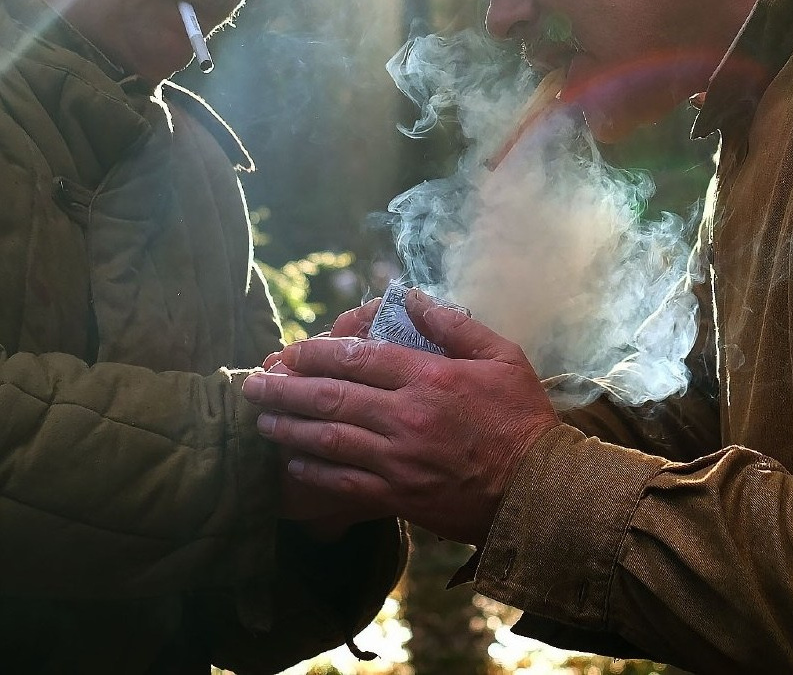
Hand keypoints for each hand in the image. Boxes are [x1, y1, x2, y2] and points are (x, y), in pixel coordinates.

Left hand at [241, 290, 559, 546]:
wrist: (539, 492)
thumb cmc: (522, 418)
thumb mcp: (500, 355)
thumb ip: (452, 323)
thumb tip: (410, 295)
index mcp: (429, 377)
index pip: (359, 356)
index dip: (316, 351)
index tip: (291, 349)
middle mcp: (406, 416)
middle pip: (331, 397)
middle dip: (285, 388)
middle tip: (253, 382)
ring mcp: (399, 460)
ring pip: (329, 441)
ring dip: (289, 428)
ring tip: (261, 419)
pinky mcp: (400, 496)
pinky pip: (344, 485)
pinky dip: (314, 474)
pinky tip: (293, 464)